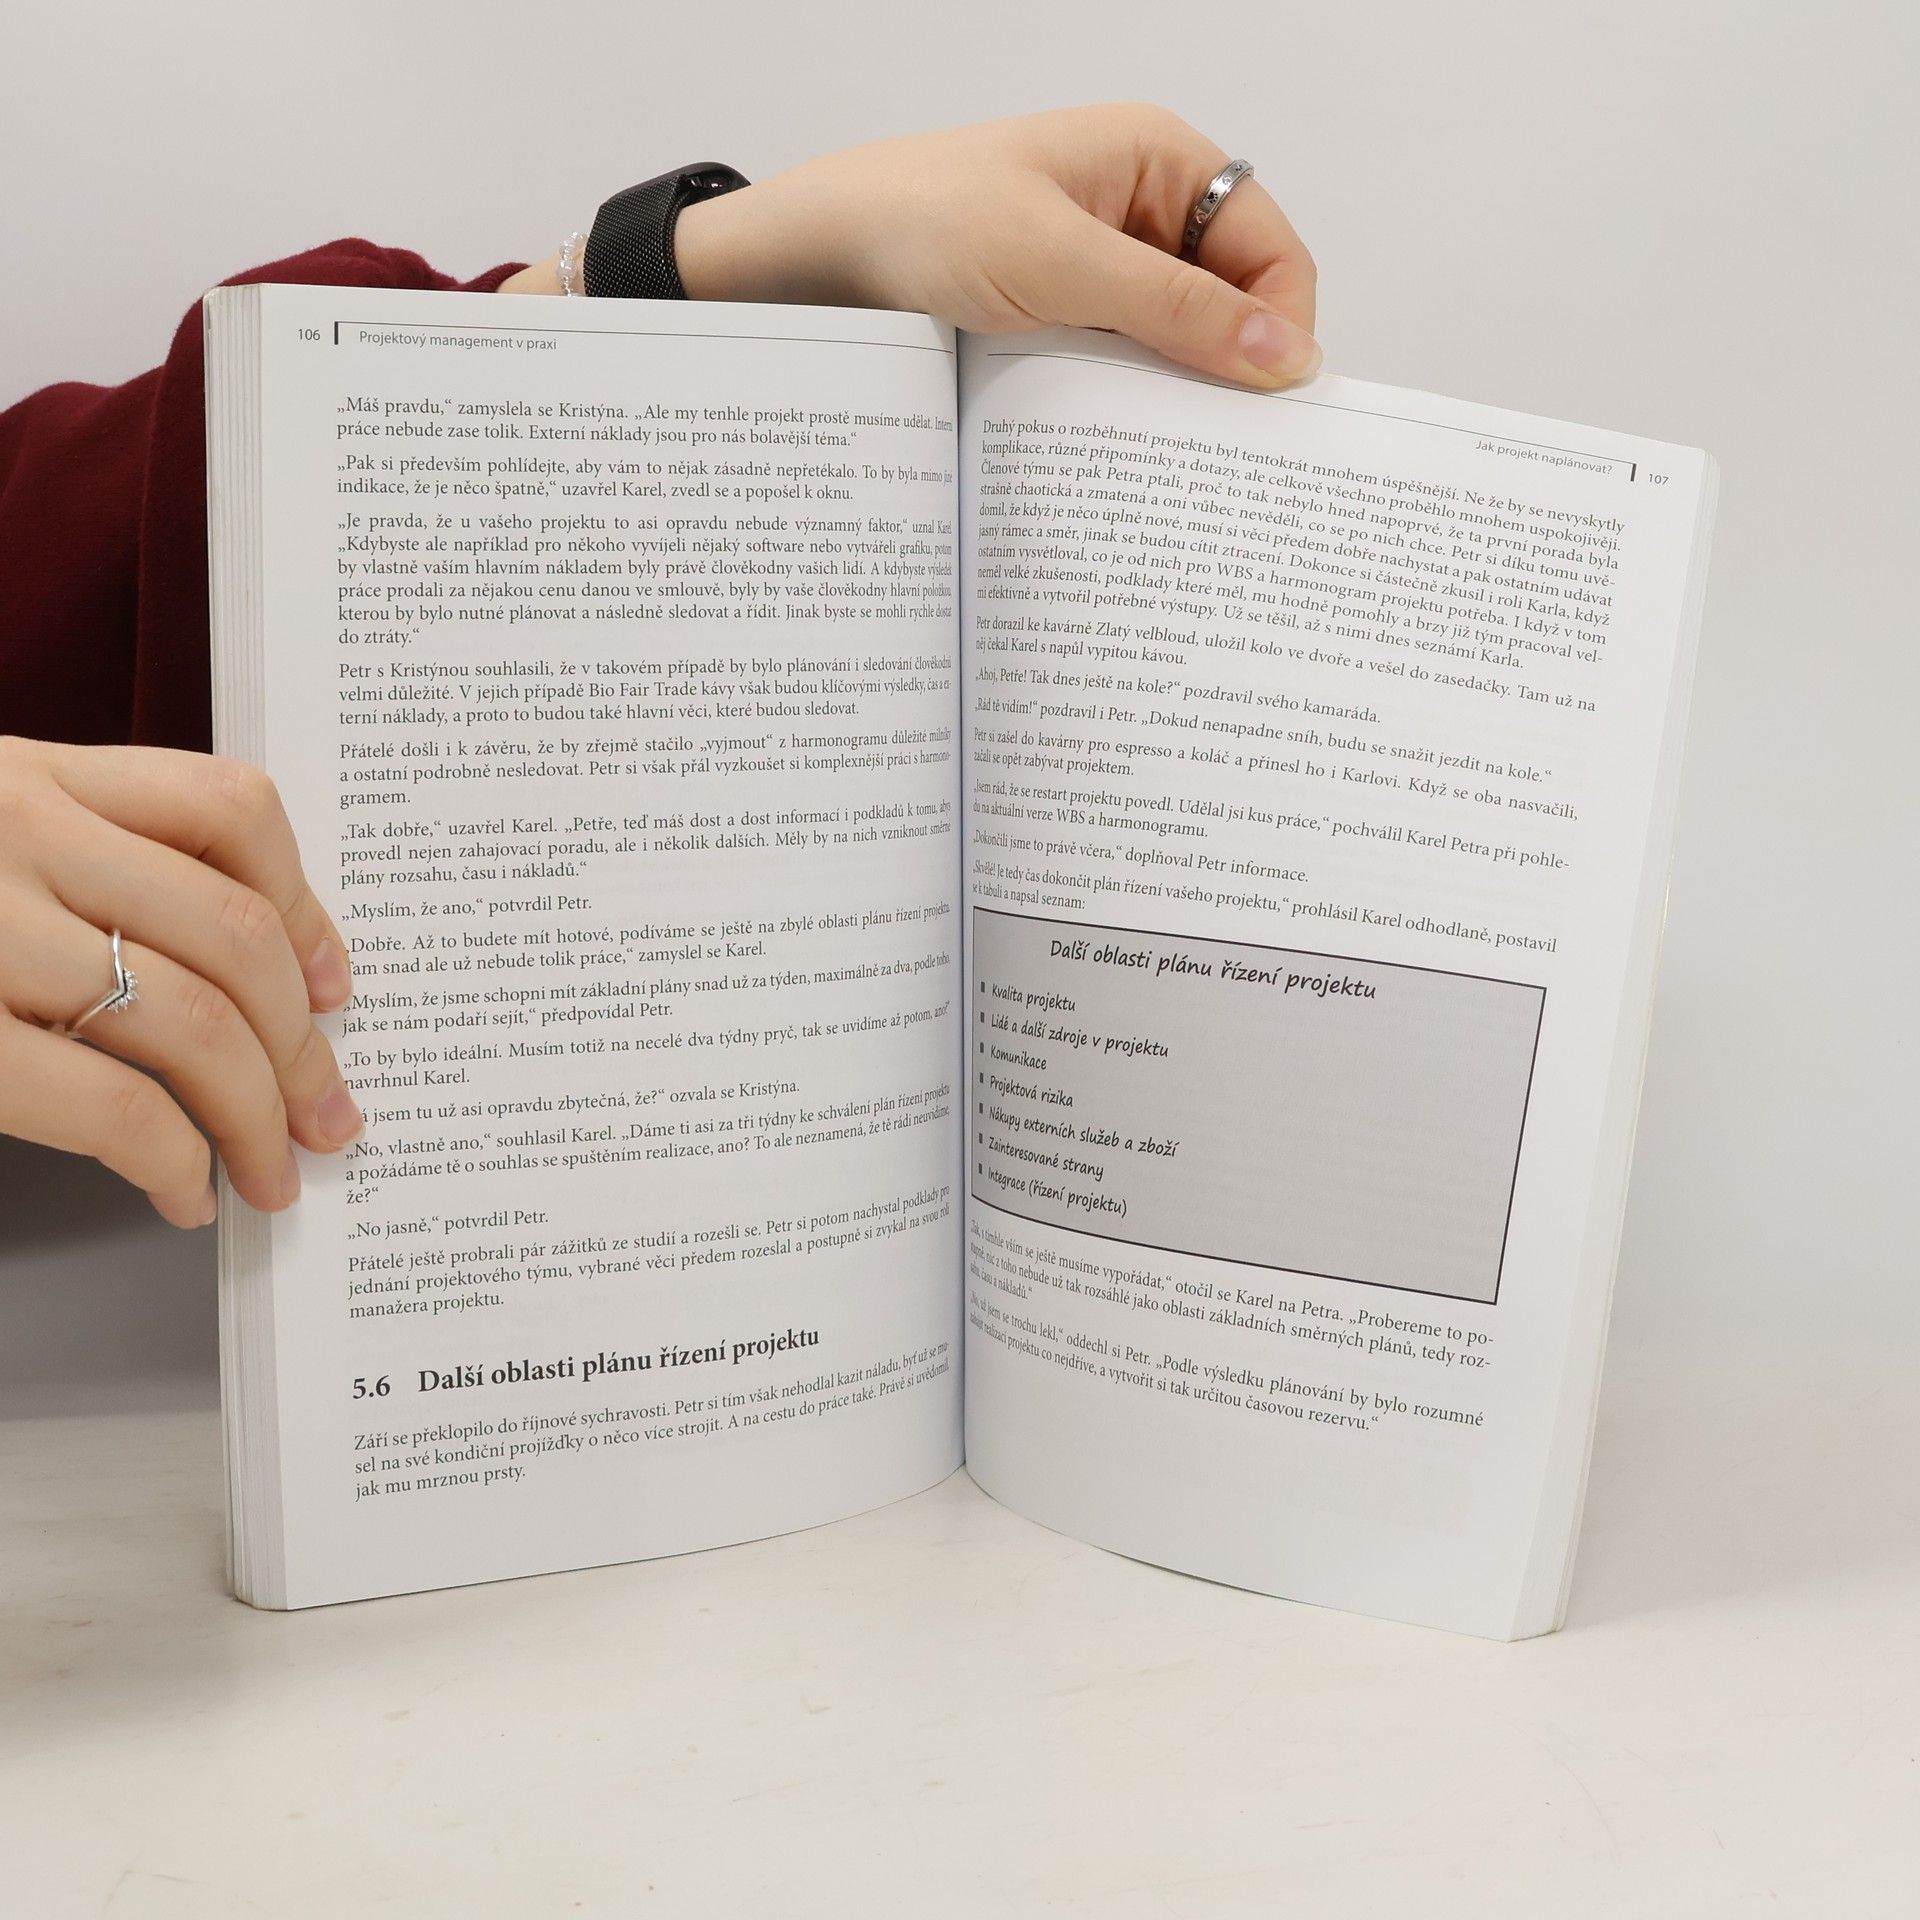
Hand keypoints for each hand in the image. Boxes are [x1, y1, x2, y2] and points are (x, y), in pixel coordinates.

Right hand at [0, 737, 361, 1226]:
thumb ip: (76, 856)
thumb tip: (255, 971)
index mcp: (28, 772)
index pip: (230, 807)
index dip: (306, 908)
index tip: (334, 984)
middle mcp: (12, 833)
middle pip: (234, 934)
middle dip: (304, 1045)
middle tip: (328, 1115)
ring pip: (195, 1018)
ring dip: (260, 1113)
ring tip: (274, 1168)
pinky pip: (110, 1102)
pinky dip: (174, 1157)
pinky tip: (184, 1188)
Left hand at [507, 104, 1319, 389]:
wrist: (804, 261)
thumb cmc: (919, 222)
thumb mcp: (1062, 265)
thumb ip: (1179, 311)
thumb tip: (1286, 358)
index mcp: (1156, 160)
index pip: (1270, 248)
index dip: (1281, 324)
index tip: (1270, 406)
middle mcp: (1135, 210)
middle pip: (1229, 303)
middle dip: (1231, 371)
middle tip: (1226, 454)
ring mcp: (1093, 271)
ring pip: (1172, 346)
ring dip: (1172, 398)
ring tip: (1165, 460)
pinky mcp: (1053, 322)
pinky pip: (1117, 370)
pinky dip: (1122, 409)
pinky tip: (1113, 451)